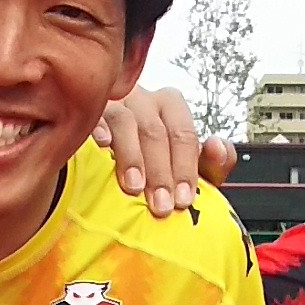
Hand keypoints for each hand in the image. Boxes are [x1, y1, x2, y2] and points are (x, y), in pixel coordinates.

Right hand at [91, 90, 234, 222]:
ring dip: (132, 157)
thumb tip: (218, 146)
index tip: (183, 199)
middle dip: (160, 171)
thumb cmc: (148, 166)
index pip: (184, 134)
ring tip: (134, 188)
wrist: (99, 170)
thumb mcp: (183, 170)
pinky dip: (99, 129)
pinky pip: (93, 115)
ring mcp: (112, 102)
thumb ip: (210, 164)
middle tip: (161, 205)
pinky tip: (102, 146)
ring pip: (125, 122)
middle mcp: (142, 99)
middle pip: (155, 131)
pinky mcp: (85, 110)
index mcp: (170, 107)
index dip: (186, 168)